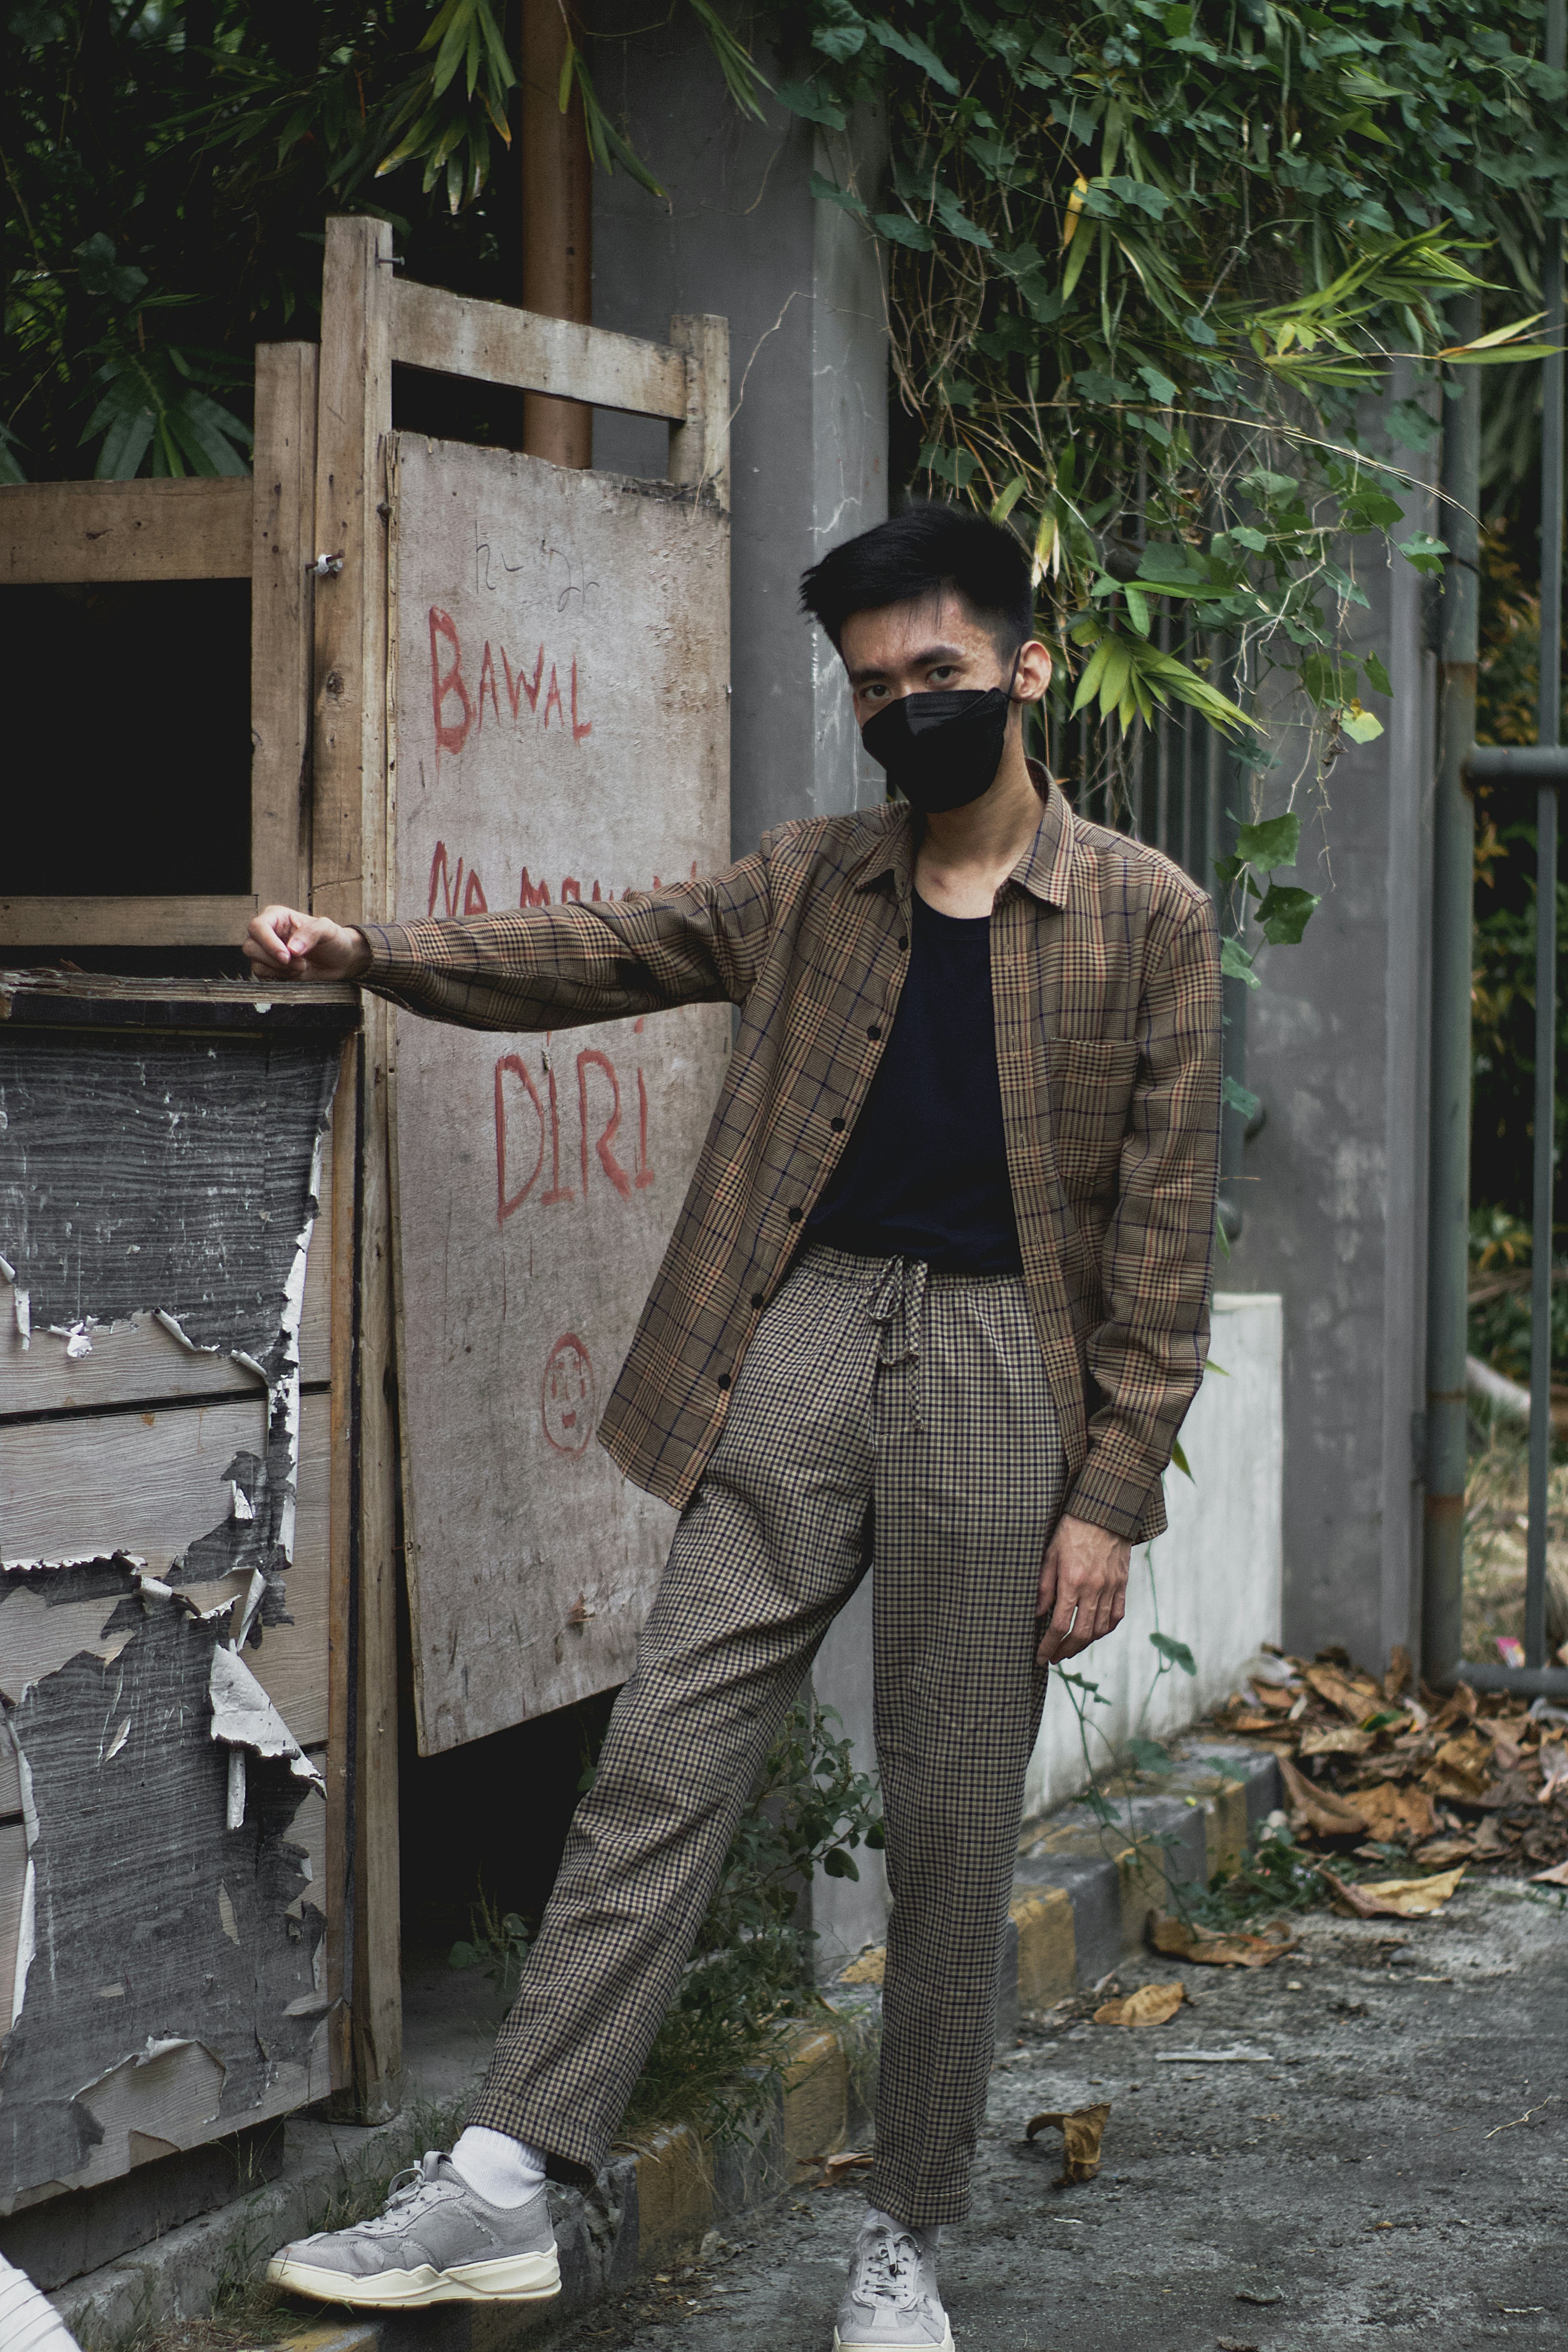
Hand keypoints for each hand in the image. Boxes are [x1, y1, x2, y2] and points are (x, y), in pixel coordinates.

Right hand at [244, 905, 369, 981]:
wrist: (340, 960)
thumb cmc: (333, 939)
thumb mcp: (327, 929)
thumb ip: (311, 933)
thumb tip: (292, 949)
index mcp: (276, 917)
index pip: (257, 927)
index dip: (268, 943)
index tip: (287, 956)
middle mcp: (268, 933)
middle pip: (250, 947)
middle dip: (275, 960)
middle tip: (301, 963)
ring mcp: (267, 952)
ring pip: (256, 964)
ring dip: (280, 971)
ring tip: (302, 967)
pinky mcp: (270, 969)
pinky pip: (263, 976)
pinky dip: (280, 978)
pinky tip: (296, 973)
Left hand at [1035, 1514, 1130, 1664]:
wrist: (1105, 1513)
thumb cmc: (1072, 1530)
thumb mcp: (1050, 1554)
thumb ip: (1044, 1586)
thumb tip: (1038, 1614)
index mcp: (1072, 1581)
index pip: (1059, 1625)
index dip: (1048, 1645)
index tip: (1040, 1656)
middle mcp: (1093, 1589)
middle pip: (1081, 1633)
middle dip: (1065, 1651)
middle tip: (1054, 1658)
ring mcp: (1111, 1588)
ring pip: (1100, 1629)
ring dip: (1084, 1644)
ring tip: (1070, 1648)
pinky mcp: (1122, 1585)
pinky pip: (1117, 1616)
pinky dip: (1105, 1629)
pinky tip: (1094, 1633)